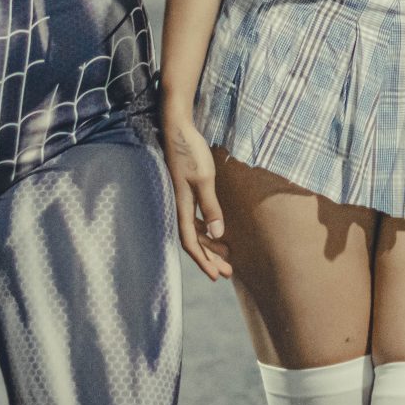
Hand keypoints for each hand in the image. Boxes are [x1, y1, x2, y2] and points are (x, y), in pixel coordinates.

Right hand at [165, 118, 232, 279]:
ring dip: (209, 245)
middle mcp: (180, 206)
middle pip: (194, 240)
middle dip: (209, 258)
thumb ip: (210, 206)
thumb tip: (218, 234)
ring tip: (225, 256)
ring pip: (195, 230)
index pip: (192, 243)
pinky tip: (214, 230)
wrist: (177, 128)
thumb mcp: (204, 178)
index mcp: (182, 207)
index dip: (203, 261)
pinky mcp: (186, 189)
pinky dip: (205, 228)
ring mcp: (182, 198)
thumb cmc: (190, 152)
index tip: (216, 276)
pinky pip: (195, 218)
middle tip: (226, 273)